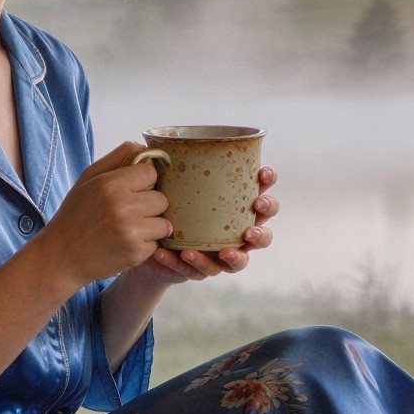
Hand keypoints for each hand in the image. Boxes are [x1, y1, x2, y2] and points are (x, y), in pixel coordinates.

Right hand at [32, 141, 173, 287]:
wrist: (61, 257)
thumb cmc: (75, 215)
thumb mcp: (87, 179)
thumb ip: (116, 158)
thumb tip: (143, 146)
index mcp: (110, 184)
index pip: (151, 172)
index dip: (145, 182)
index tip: (133, 191)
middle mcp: (122, 206)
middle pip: (162, 198)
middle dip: (150, 206)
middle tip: (130, 213)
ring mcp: (130, 231)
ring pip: (164, 223)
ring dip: (151, 227)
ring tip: (129, 229)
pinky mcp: (135, 253)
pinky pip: (156, 244)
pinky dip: (145, 245)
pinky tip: (125, 244)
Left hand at [128, 166, 280, 284]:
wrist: (148, 240)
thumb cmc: (168, 207)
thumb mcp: (167, 186)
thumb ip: (165, 168)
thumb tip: (144, 143)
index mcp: (235, 206)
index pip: (262, 192)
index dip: (268, 184)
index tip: (263, 173)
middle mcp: (236, 233)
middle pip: (263, 235)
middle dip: (261, 231)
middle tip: (249, 228)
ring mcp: (221, 255)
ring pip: (240, 261)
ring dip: (235, 256)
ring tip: (223, 251)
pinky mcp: (201, 270)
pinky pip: (199, 270)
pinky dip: (190, 262)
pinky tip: (176, 253)